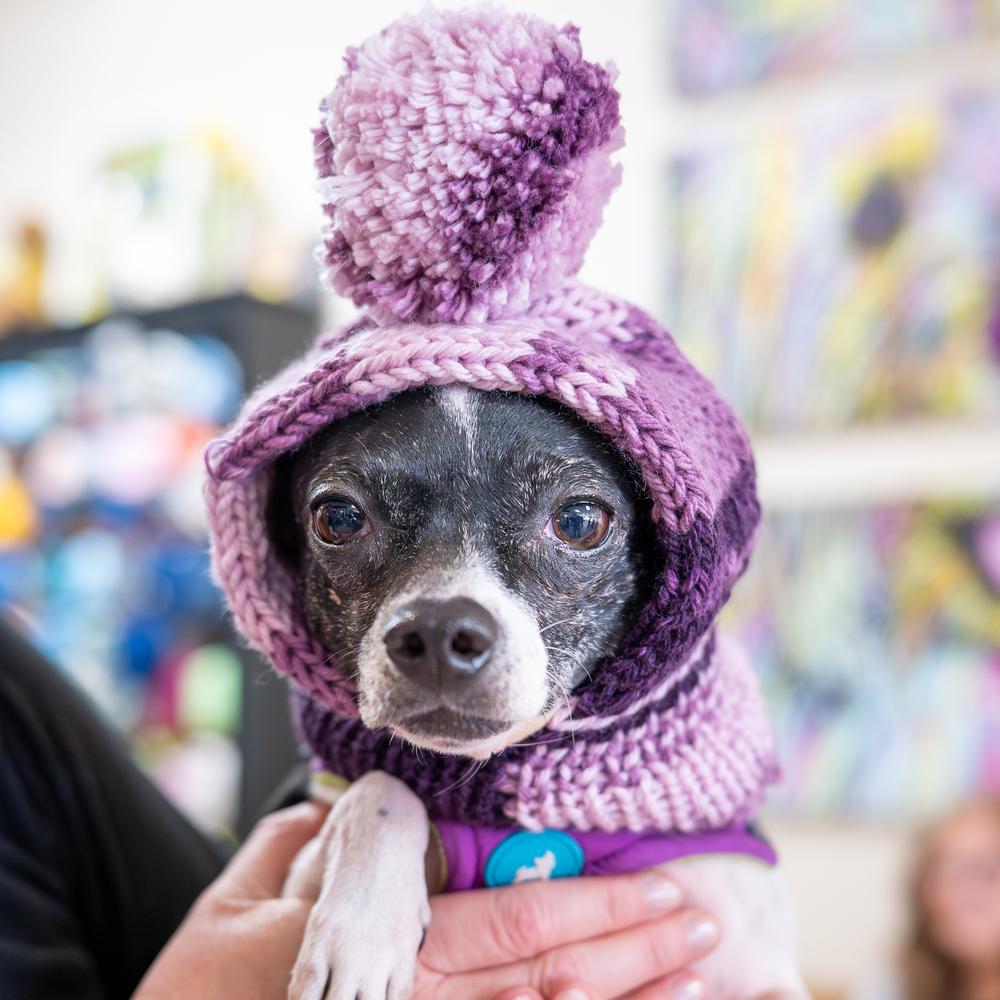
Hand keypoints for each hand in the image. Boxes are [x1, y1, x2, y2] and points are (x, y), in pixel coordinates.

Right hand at [133, 802, 719, 999]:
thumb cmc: (190, 993)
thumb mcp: (236, 902)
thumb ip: (304, 849)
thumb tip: (355, 813)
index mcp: (380, 949)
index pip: (513, 921)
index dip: (597, 905)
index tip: (664, 885)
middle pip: (547, 977)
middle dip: (635, 950)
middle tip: (704, 924)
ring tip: (693, 979)